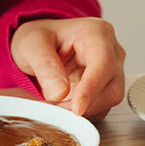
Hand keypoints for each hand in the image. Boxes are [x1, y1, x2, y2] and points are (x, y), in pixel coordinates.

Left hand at [10, 17, 125, 120]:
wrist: (39, 43)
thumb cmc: (40, 37)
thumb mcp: (32, 44)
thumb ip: (45, 66)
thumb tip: (60, 92)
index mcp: (96, 33)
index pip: (103, 64)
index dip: (91, 88)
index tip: (77, 107)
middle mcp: (111, 51)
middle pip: (112, 87)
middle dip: (85, 104)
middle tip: (56, 108)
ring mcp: (111, 71)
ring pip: (109, 100)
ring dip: (83, 110)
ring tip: (55, 104)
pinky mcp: (106, 88)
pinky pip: (101, 107)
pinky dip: (83, 112)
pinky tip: (64, 105)